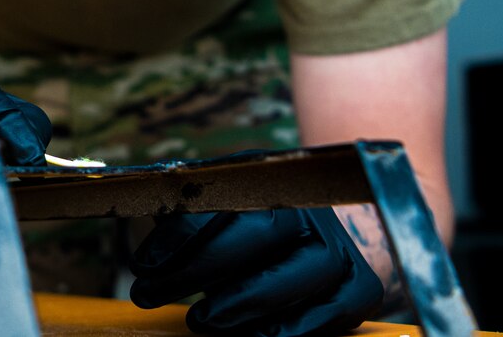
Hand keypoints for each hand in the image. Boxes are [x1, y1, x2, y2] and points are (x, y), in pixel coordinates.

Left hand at [129, 208, 383, 336]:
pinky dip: (294, 328)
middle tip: (152, 295)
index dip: (182, 232)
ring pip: (297, 274)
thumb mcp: (212, 214)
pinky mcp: (361, 286)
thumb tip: (141, 233)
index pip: (224, 197)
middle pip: (261, 231)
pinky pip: (334, 310)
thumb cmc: (243, 233)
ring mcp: (339, 248)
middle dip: (200, 268)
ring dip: (243, 303)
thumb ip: (183, 215)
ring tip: (200, 321)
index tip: (142, 264)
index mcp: (268, 180)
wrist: (320, 242)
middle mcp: (309, 208)